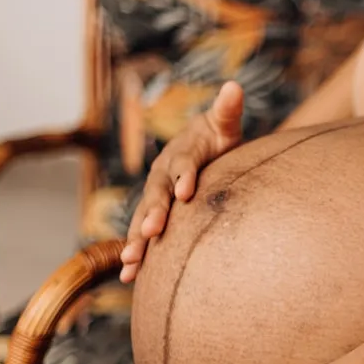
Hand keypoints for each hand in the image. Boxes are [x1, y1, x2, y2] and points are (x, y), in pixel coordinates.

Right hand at [119, 81, 244, 282]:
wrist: (201, 148)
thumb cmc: (217, 137)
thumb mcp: (225, 124)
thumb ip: (228, 109)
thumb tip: (235, 86)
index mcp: (182, 153)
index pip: (184, 164)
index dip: (184, 175)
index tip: (186, 191)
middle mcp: (162, 174)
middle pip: (157, 194)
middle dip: (153, 212)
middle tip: (152, 231)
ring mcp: (157, 196)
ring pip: (143, 218)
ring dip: (137, 239)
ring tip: (131, 262)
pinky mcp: (156, 214)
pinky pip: (144, 235)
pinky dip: (137, 254)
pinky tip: (128, 277)